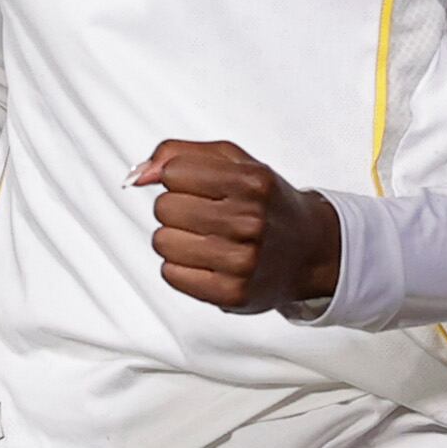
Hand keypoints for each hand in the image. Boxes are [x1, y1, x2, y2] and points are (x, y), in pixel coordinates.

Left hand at [134, 139, 340, 313]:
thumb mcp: (233, 162)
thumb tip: (137, 175)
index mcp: (252, 182)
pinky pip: (171, 274)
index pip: (173, 172)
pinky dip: (181, 268)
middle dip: (176, 210)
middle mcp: (251, 221)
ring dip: (176, 239)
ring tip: (205, 240)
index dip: (180, 179)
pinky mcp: (232, 293)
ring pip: (162, 242)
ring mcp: (243, 261)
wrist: (309, 251)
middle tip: (206, 216)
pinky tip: (207, 262)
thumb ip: (179, 154)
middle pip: (164, 208)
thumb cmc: (265, 203)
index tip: (201, 187)